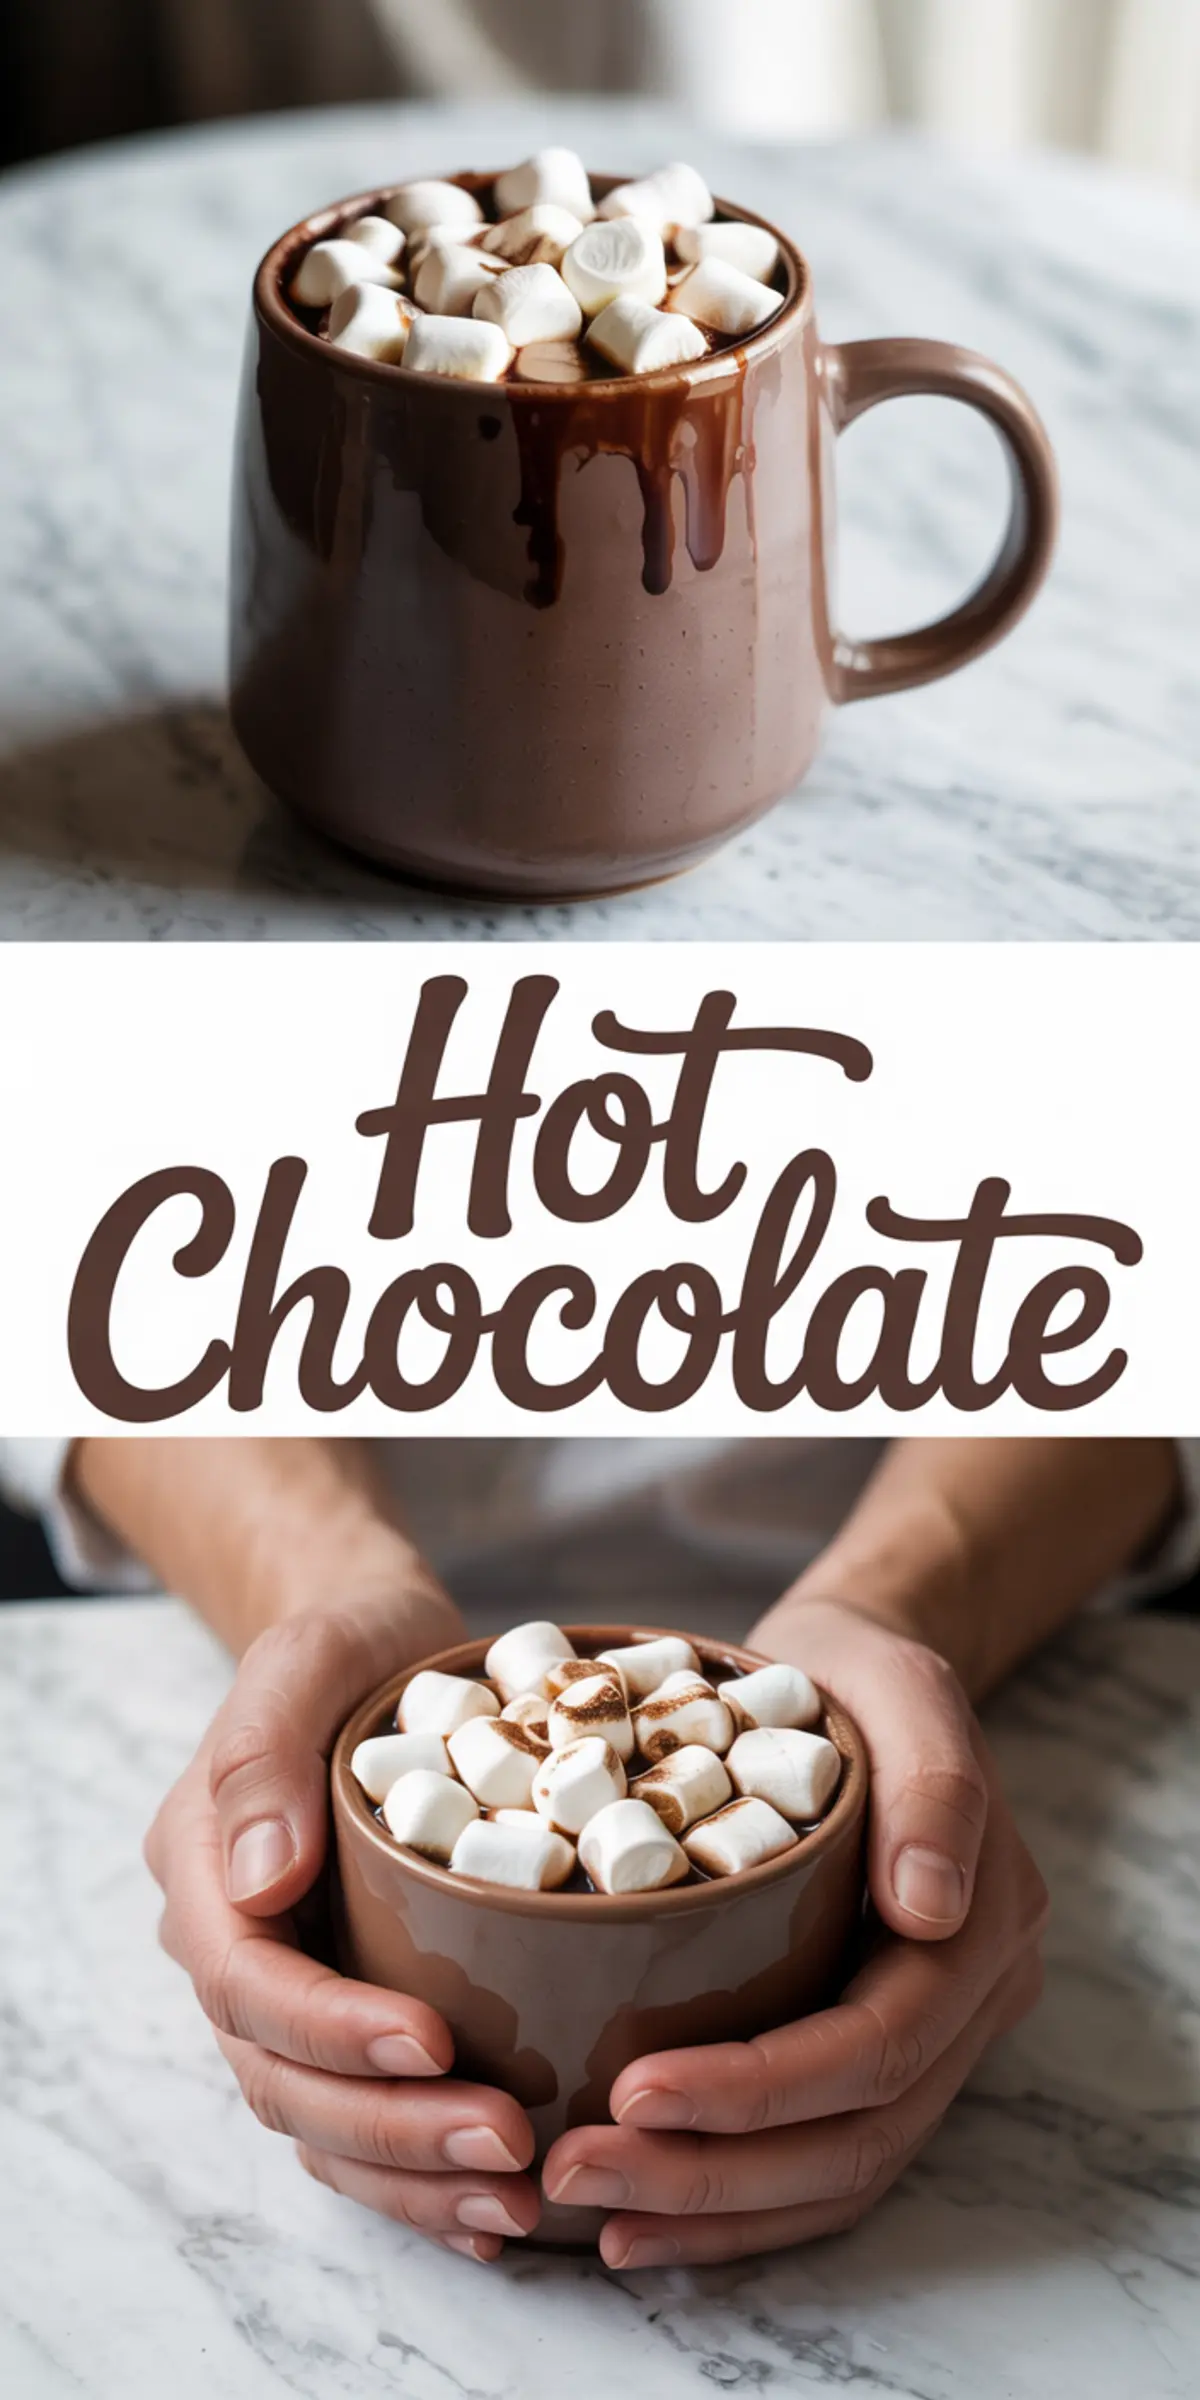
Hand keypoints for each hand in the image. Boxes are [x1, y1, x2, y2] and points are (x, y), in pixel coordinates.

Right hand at [145, 1585, 540, 2261]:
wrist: (381, 1650)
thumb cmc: (347, 1645)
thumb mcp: (306, 1657)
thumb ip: (263, 1758)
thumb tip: (259, 1879)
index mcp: (208, 1873)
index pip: (252, 1984)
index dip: (335, 2029)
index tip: (435, 2043)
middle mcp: (237, 1949)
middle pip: (287, 2079)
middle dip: (393, 2129)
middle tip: (508, 2146)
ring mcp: (293, 1991)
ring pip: (325, 2124)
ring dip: (415, 2178)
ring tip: (518, 2197)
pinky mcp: (356, 2011)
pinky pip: (368, 2118)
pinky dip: (424, 2177)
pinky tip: (497, 2213)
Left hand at [543, 1596, 1047, 2267]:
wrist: (850, 1680)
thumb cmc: (858, 1677)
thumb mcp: (903, 1686)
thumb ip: (935, 1785)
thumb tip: (931, 1908)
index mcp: (983, 1926)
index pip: (878, 2046)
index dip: (762, 2087)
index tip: (635, 2089)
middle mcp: (966, 2004)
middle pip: (853, 2138)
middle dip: (712, 2171)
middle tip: (575, 2167)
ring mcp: (925, 2041)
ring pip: (833, 2174)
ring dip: (710, 2209)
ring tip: (589, 2210)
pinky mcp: (863, 2053)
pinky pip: (812, 2161)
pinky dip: (729, 2204)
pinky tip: (637, 2216)